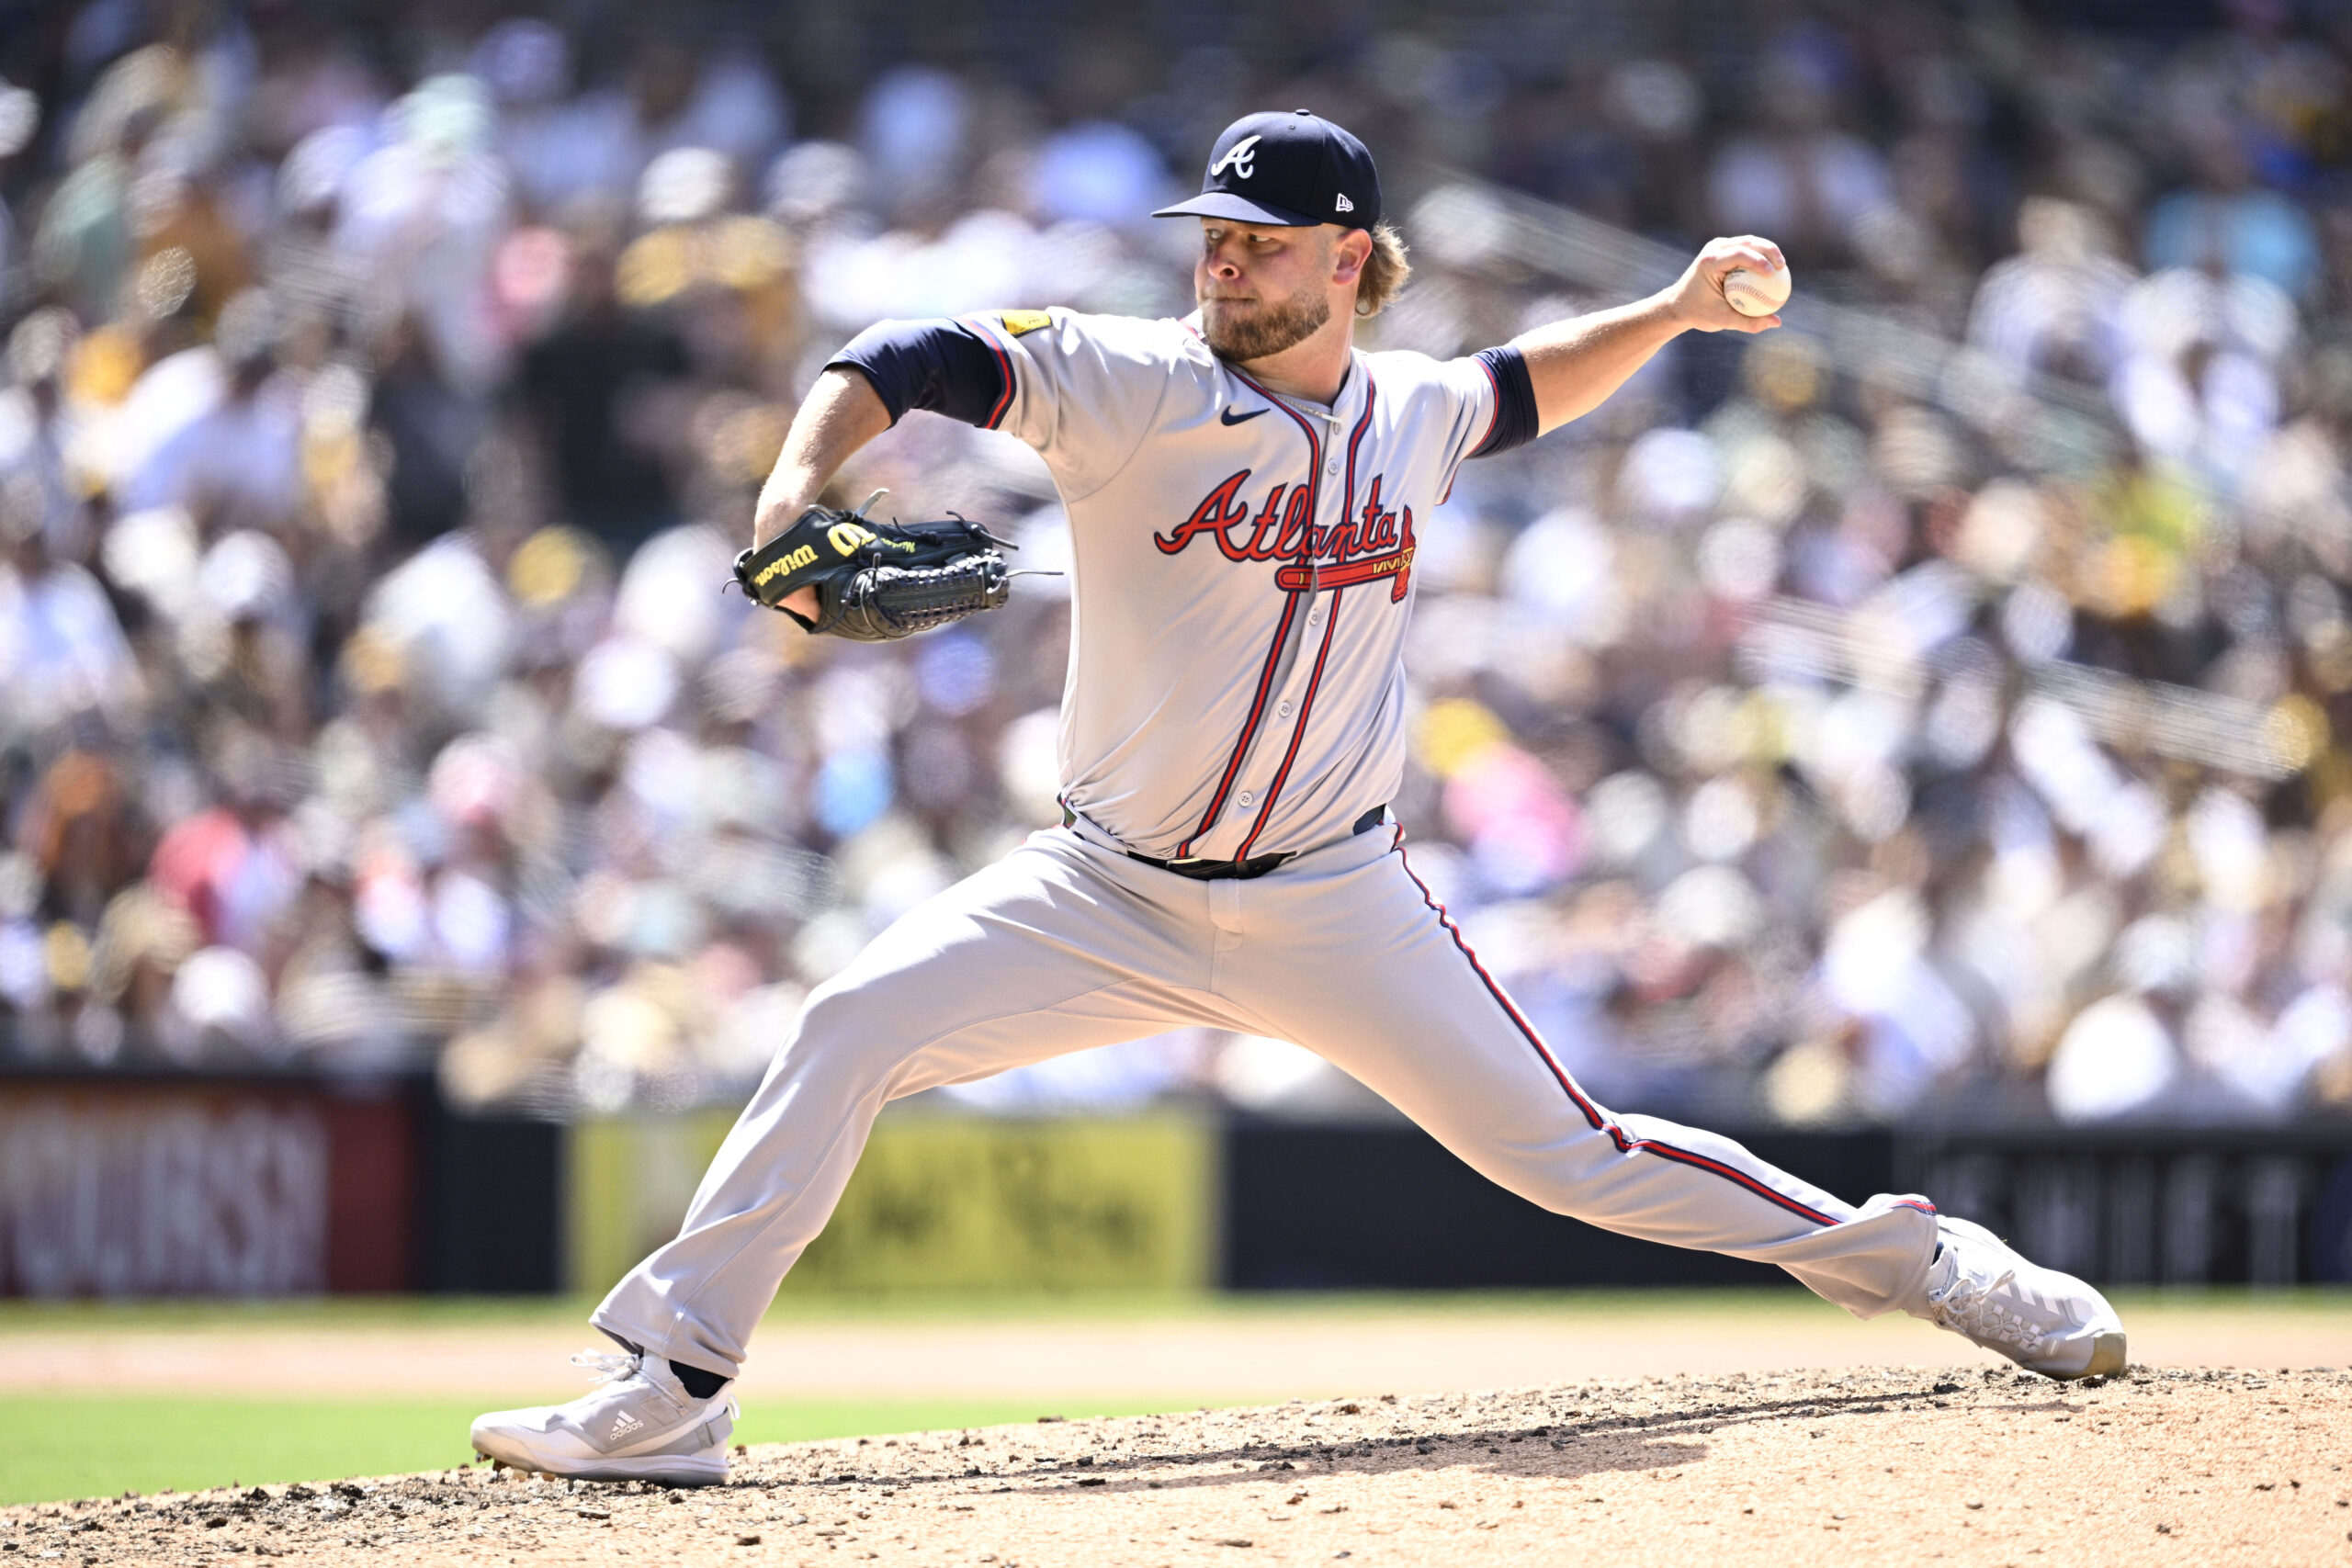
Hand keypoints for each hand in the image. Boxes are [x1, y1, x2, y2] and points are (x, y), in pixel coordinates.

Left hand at [1662, 236, 1785, 333]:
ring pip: (1749, 242)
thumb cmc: (1698, 313)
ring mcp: (1717, 247)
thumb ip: (1749, 322)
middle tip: (1782, 267)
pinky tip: (1772, 269)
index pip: (1739, 254)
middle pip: (1748, 242)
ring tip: (1781, 266)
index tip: (1772, 273)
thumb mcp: (1723, 320)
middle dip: (1769, 250)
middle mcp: (1713, 249)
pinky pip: (1745, 249)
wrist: (1678, 304)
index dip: (1759, 260)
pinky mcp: (1722, 250)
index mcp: (1710, 262)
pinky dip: (1759, 256)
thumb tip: (1777, 322)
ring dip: (1767, 250)